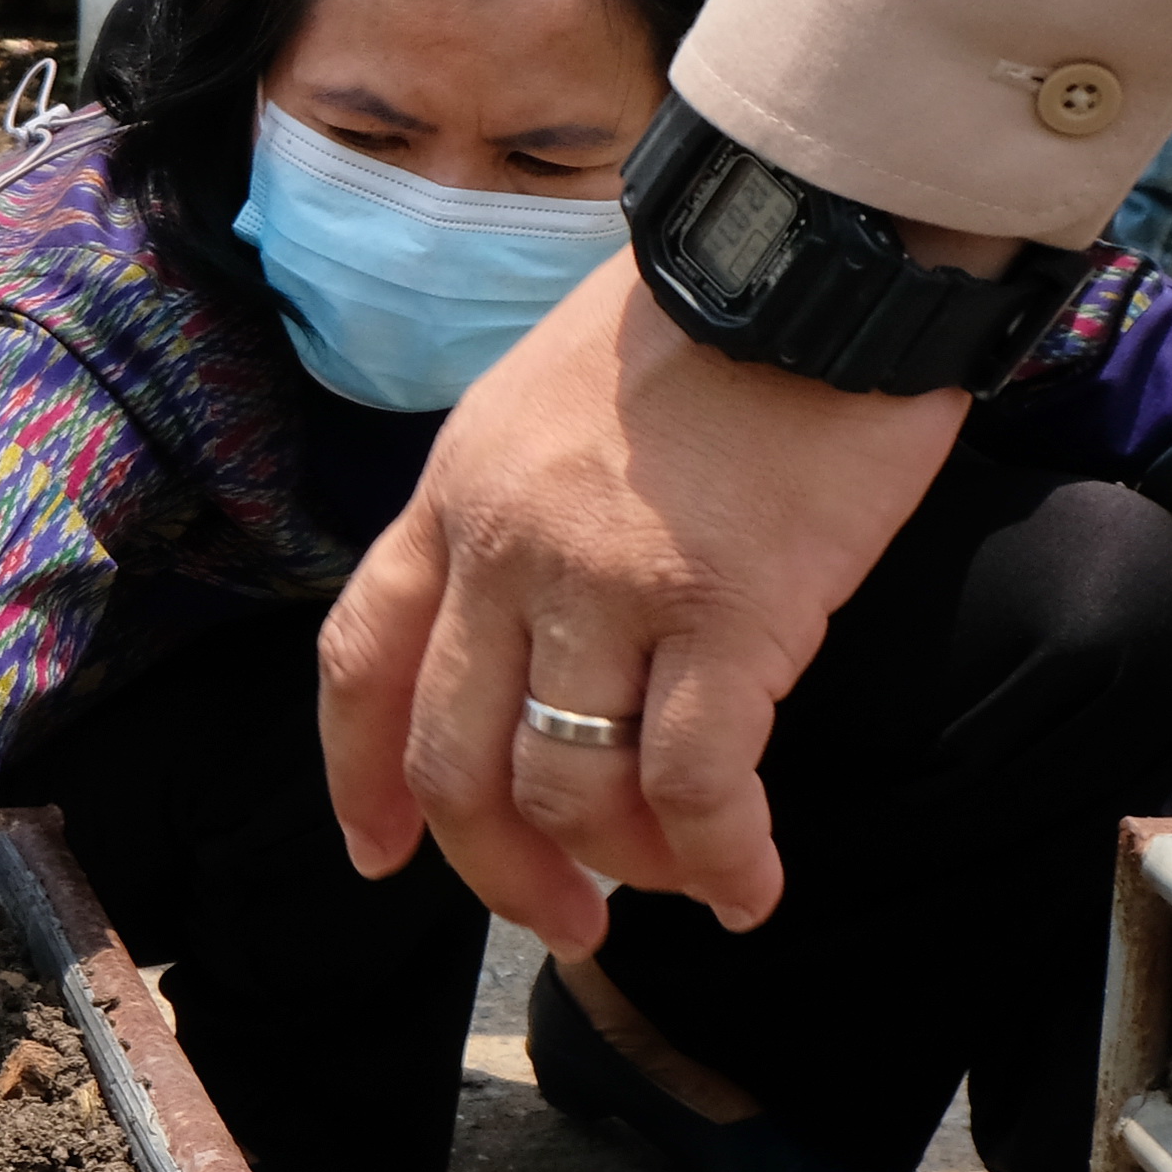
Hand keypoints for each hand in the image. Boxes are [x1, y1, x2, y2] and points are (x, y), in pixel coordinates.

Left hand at [314, 260, 960, 947]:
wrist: (811, 251)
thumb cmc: (701, 322)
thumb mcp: (540, 402)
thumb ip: (509, 513)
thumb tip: (521, 629)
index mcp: (453, 498)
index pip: (363, 661)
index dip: (360, 775)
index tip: (383, 853)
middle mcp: (507, 554)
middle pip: (456, 756)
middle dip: (496, 867)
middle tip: (560, 920)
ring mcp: (609, 590)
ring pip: (569, 786)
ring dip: (617, 866)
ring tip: (675, 886)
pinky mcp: (730, 615)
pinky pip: (698, 784)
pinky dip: (719, 858)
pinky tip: (749, 889)